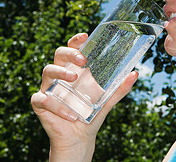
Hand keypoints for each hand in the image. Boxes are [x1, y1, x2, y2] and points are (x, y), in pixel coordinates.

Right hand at [31, 33, 137, 160]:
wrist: (80, 138)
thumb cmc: (91, 114)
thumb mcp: (107, 100)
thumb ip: (119, 88)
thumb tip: (135, 73)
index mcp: (75, 70)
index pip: (73, 49)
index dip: (76, 41)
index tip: (84, 36)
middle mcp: (60, 75)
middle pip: (58, 54)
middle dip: (69, 54)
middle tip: (82, 60)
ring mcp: (49, 87)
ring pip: (47, 71)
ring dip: (60, 72)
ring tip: (73, 79)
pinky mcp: (40, 103)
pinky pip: (42, 99)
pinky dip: (56, 105)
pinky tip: (71, 114)